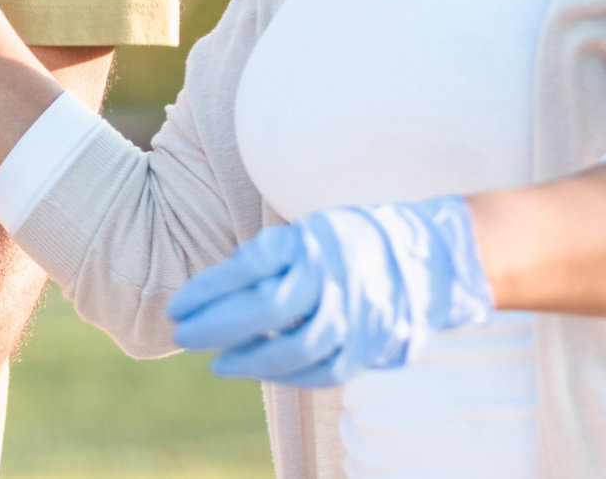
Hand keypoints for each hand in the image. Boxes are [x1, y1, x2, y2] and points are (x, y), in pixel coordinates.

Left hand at [166, 195, 492, 386]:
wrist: (429, 256)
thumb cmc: (350, 239)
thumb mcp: (307, 230)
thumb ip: (268, 257)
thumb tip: (214, 289)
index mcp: (311, 241)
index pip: (247, 268)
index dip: (207, 289)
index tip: (176, 306)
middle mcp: (332, 277)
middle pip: (264, 310)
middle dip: (216, 326)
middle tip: (181, 334)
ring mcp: (354, 314)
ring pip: (293, 348)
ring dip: (248, 359)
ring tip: (216, 362)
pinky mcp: (370, 346)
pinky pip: (322, 370)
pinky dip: (286, 375)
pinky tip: (258, 370)